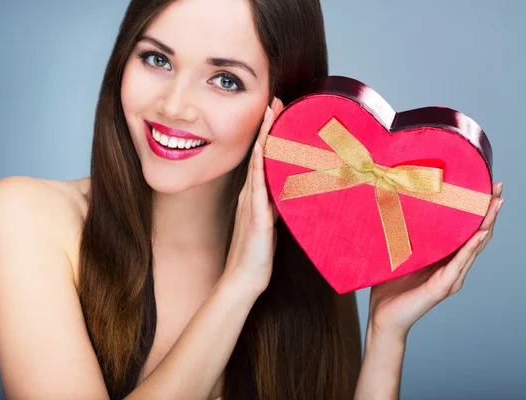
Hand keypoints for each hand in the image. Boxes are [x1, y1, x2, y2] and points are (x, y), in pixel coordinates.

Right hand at [222, 97, 283, 294]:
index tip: (279, 111)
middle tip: (275, 100)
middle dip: (267, 127)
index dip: (270, 135)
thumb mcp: (271, 225)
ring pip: (259, 165)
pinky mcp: (256, 218)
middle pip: (260, 154)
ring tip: (270, 114)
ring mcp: (251, 205)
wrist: (243, 280)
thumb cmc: (257, 255)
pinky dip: (259, 167)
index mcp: (256, 197)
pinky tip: (261, 150)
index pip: (264, 159)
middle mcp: (252, 195)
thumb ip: (277, 207)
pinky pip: (257, 188)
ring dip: (264, 138)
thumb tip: (291, 193)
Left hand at [367, 181, 503, 339]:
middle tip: (498, 186)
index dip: (475, 209)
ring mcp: (450, 278)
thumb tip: (397, 207)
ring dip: (486, 224)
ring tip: (496, 204)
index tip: (483, 186)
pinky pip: (458, 264)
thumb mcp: (399, 255)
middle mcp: (452, 267)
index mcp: (443, 259)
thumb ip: (406, 237)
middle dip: (488, 210)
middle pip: (476, 234)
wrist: (382, 317)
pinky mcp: (442, 287)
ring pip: (473, 246)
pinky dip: (470, 248)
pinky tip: (479, 234)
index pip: (464, 230)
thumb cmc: (388, 287)